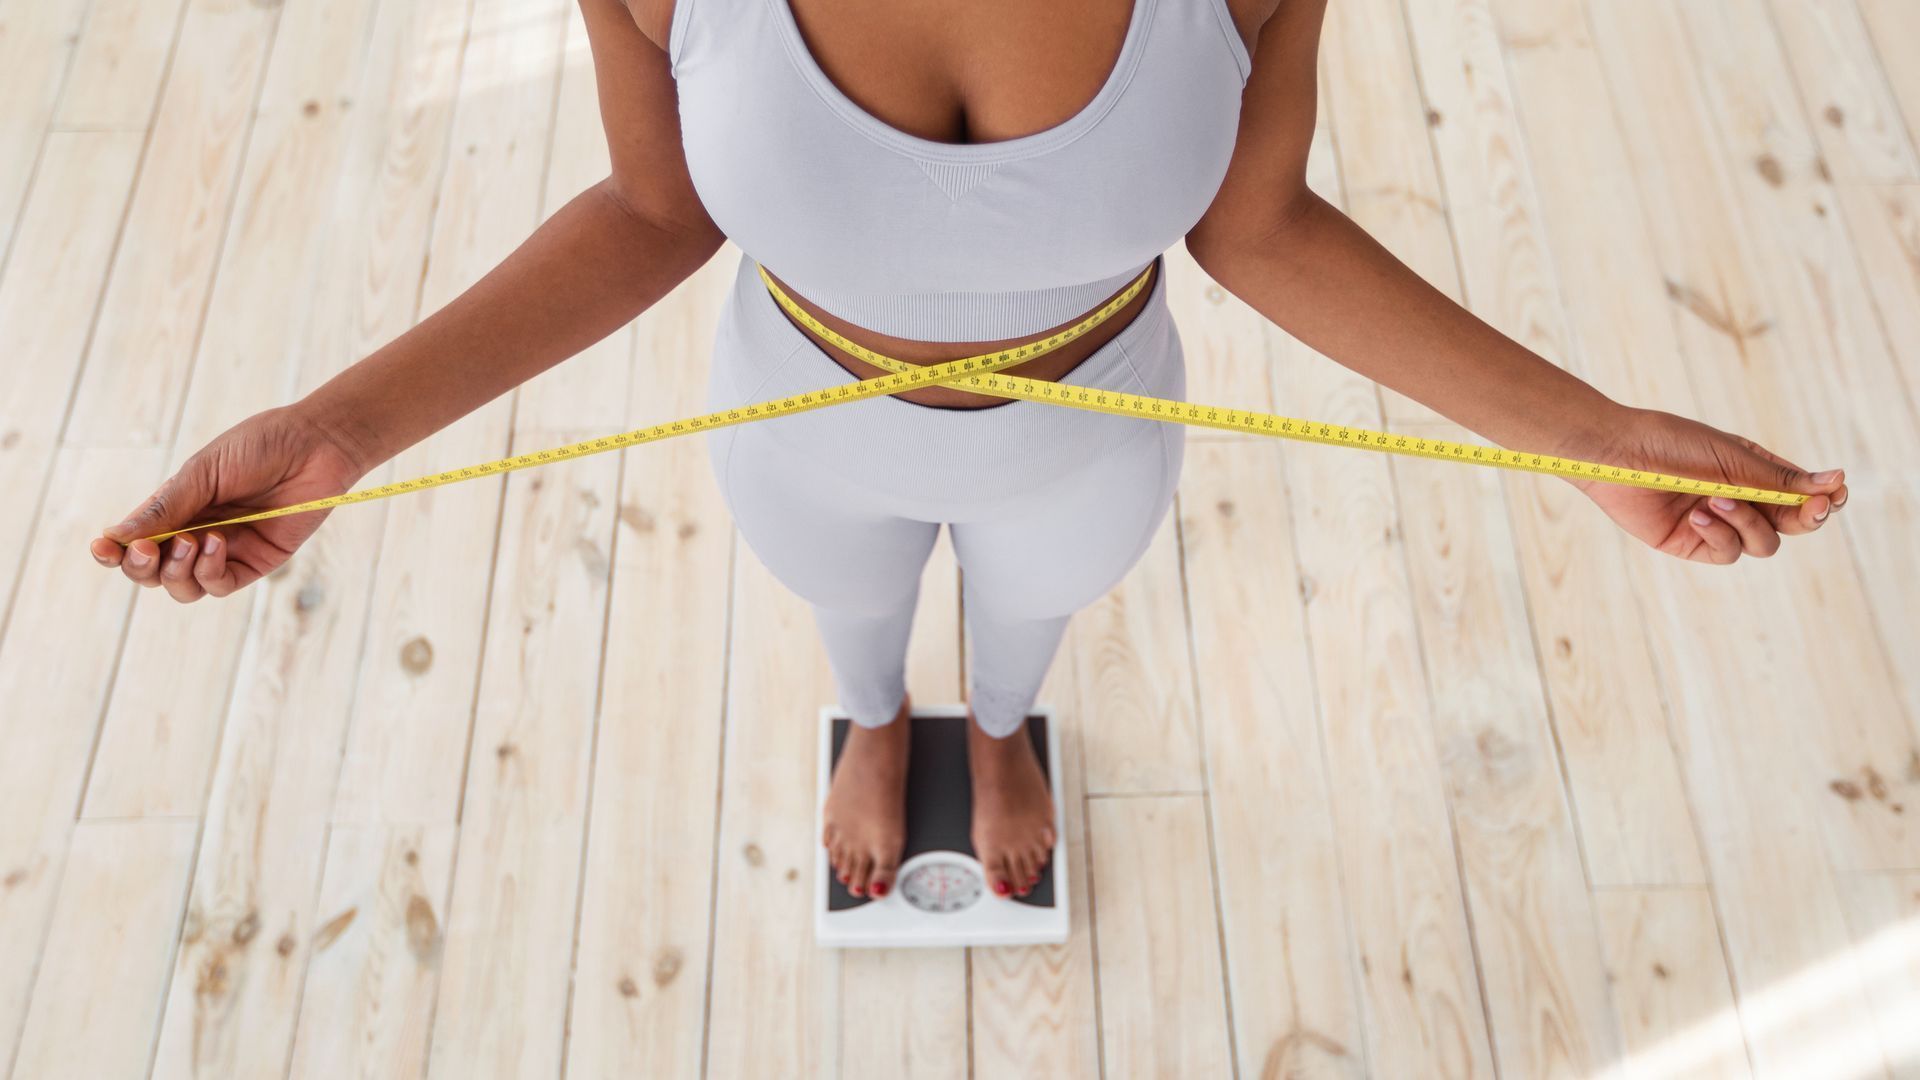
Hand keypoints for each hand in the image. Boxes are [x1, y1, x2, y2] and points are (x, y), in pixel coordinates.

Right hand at [88, 405, 368, 601]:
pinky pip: (219, 585)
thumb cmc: (259, 447)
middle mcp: (196, 533)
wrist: (316, 445)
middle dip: (140, 567)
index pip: (134, 540)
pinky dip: (208, 573)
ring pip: (183, 587)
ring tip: (191, 541)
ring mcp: (225, 551)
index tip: (102, 548)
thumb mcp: (203, 473)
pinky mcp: (256, 562)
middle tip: (146, 549)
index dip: (114, 551)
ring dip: (175, 572)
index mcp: (176, 508)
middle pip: (153, 572)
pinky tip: (214, 545)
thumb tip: (114, 537)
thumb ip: (164, 507)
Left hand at [1553, 407, 1847, 564]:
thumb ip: (1779, 477)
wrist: (1616, 454)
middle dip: (1805, 518)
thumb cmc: (1671, 443)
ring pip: (1762, 543)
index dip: (1823, 499)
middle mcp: (1740, 499)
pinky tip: (1698, 515)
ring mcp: (1716, 523)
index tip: (1835, 494)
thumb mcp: (1732, 457)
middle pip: (1791, 524)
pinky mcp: (1691, 543)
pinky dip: (1720, 535)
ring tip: (1716, 499)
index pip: (1802, 494)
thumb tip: (1835, 481)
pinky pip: (1726, 553)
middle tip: (1813, 508)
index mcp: (1753, 472)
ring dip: (1748, 523)